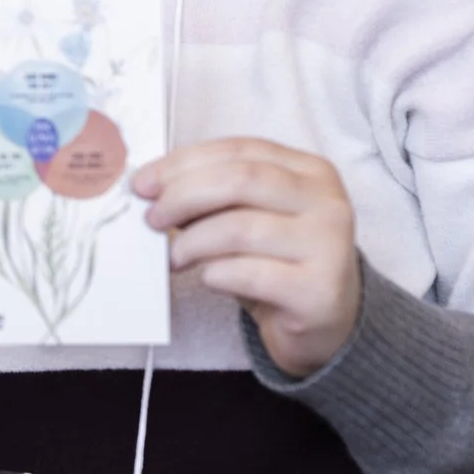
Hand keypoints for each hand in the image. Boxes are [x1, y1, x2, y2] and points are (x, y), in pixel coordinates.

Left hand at [134, 138, 360, 377]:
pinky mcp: (318, 291)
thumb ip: (216, 196)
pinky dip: (215, 273)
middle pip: (240, 180)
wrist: (325, 323)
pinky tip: (207, 278)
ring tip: (174, 258)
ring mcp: (329, 246)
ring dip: (192, 242)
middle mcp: (327, 202)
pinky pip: (249, 273)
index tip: (144, 183)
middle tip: (152, 218)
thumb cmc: (278, 263)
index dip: (184, 162)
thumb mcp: (251, 218)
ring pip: (241, 228)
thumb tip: (153, 188)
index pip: (239, 151)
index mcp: (310, 171)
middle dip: (183, 196)